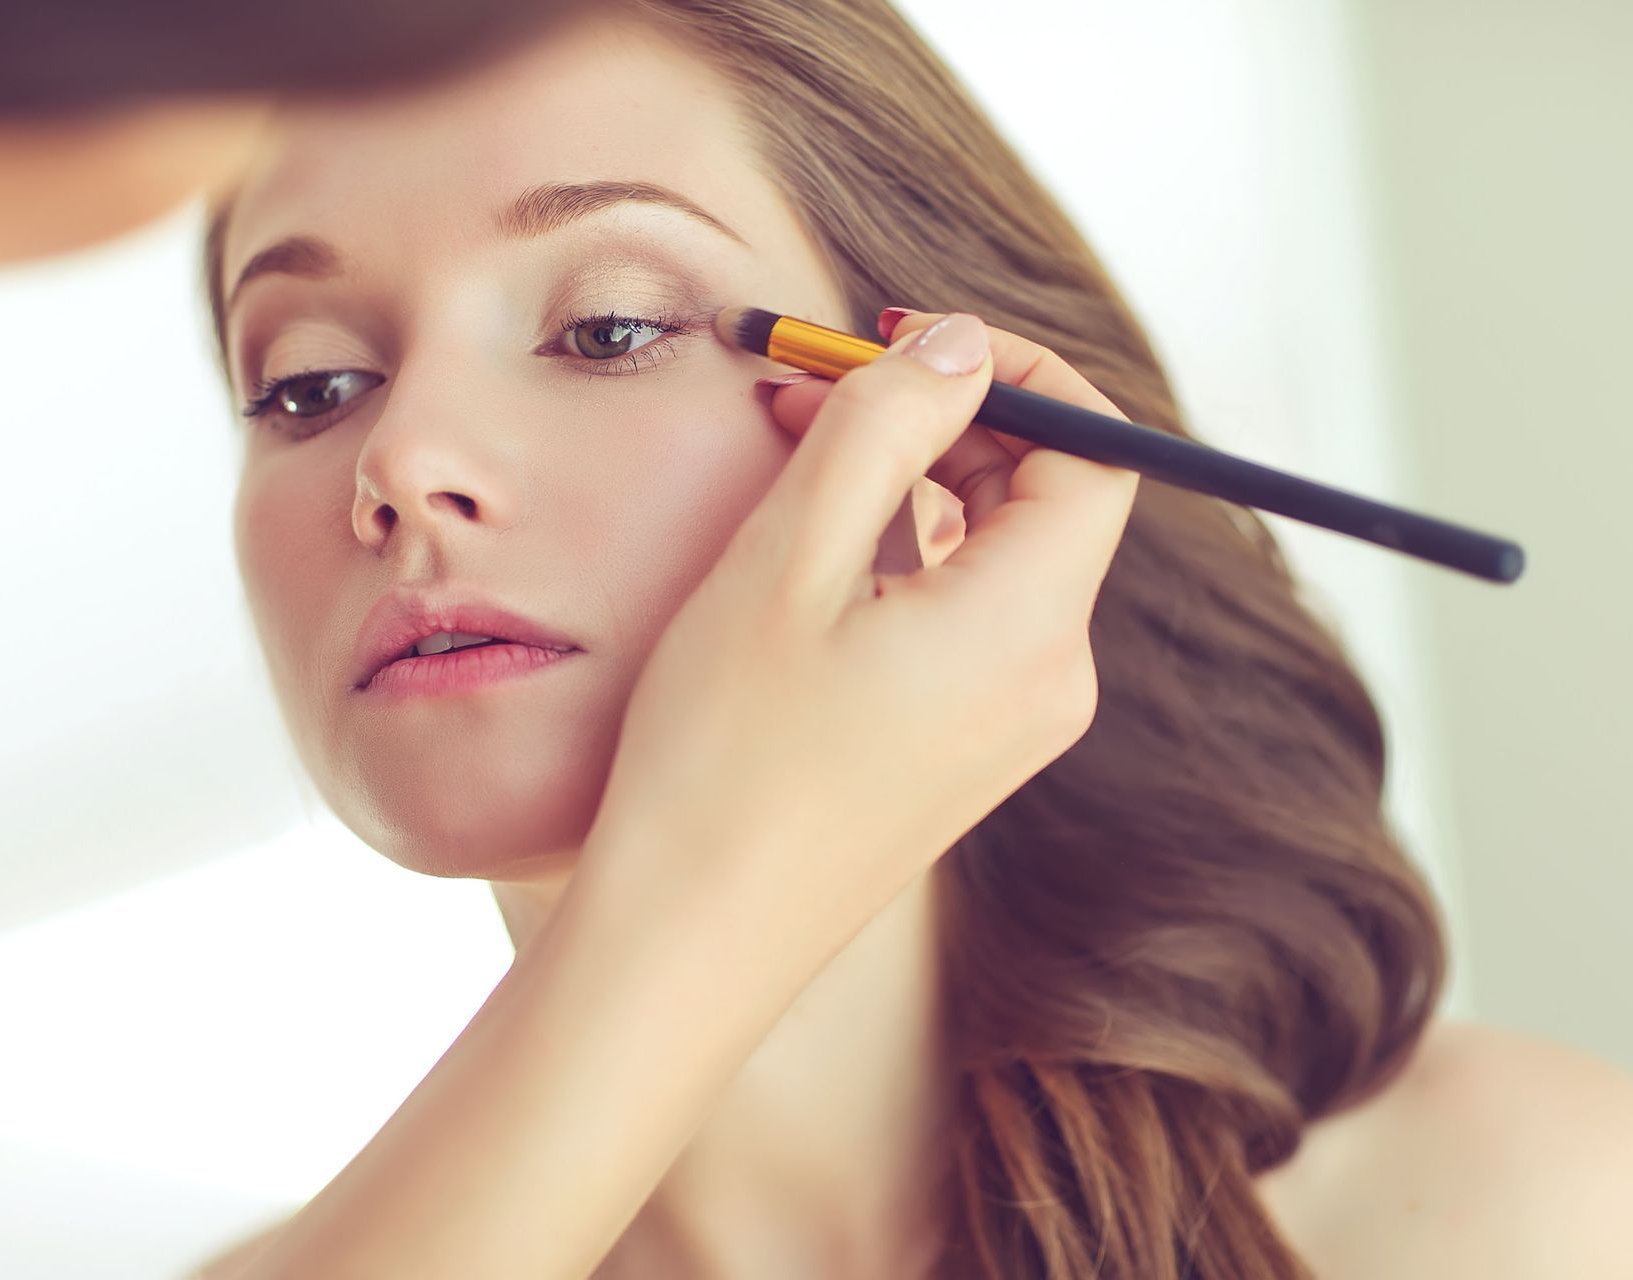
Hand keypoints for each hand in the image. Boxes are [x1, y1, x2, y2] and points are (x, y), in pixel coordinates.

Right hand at [583, 309, 1139, 956]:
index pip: (1097, 453)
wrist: (692, 940)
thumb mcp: (789, 560)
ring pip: (995, 554)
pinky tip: (811, 547)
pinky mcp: (966, 751)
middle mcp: (1050, 679)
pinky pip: (965, 618)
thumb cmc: (724, 758)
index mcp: (1030, 626)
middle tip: (818, 382)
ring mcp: (1013, 725)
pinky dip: (903, 558)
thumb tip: (962, 343)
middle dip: (944, 419)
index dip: (1021, 373)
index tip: (910, 340)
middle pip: (1045, 498)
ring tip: (793, 454)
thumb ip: (886, 428)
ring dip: (911, 484)